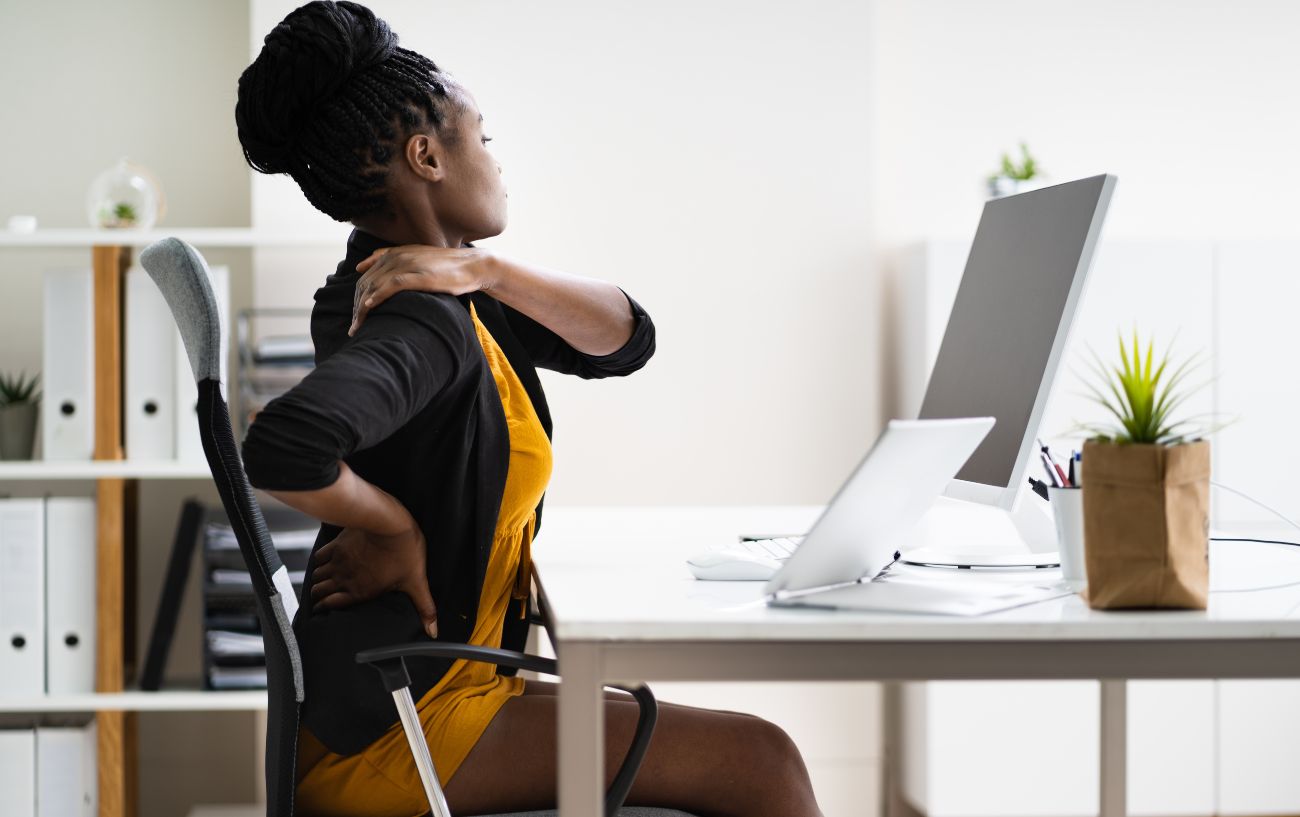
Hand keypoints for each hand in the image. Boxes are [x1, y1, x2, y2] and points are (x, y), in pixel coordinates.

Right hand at [309, 523, 439, 638]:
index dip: (322, 609)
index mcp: (359, 591)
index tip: (320, 611)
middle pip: (319, 591)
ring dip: (317, 581)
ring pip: (317, 575)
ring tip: (319, 583)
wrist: (388, 522)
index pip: (330, 605)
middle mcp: (344, 578)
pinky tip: (323, 562)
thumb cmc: (403, 551)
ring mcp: (338, 561)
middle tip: (319, 599)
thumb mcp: (416, 582)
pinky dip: (318, 562)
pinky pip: (319, 556)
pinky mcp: (337, 544)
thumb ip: (424, 607)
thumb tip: (433, 630)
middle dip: (317, 597)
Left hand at [350, 245, 494, 334]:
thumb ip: (393, 261)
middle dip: (356, 307)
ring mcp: (407, 265)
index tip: (355, 316)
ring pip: (374, 286)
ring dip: (362, 308)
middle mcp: (397, 256)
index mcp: (394, 253)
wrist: (472, 265)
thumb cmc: (446, 268)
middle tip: (353, 327)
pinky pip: (390, 286)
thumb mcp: (417, 260)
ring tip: (358, 326)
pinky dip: (377, 297)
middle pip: (366, 283)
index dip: (357, 297)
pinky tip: (370, 308)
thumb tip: (363, 267)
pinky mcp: (417, 275)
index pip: (366, 276)